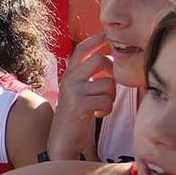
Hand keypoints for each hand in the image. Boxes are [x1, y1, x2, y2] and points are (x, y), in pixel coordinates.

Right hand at [48, 34, 114, 158]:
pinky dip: (107, 109)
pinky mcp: (78, 106)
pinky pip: (105, 100)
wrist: (62, 141)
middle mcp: (69, 79)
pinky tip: (98, 114)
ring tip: (102, 106)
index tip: (108, 33)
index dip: (96, 39)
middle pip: (100, 60)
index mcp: (70, 74)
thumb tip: (111, 61)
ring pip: (107, 83)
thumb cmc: (77, 116)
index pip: (82, 49)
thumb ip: (90, 77)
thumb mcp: (80, 92)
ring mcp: (72, 92)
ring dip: (111, 97)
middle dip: (112, 71)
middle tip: (110, 86)